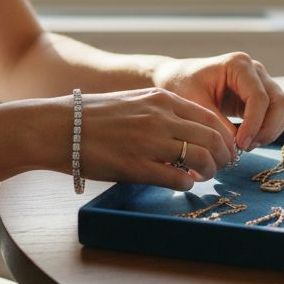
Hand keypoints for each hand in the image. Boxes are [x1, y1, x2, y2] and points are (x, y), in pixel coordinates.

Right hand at [75, 88, 236, 190]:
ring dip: (208, 172)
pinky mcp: (137, 168)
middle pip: (213, 139)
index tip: (224, 148)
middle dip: (223, 156)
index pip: (210, 118)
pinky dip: (186, 184)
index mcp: (161, 99)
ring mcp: (150, 143)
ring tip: (201, 176)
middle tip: (221, 166)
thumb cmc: (93, 116)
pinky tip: (181, 184)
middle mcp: (160, 118)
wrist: (58, 128)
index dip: (224, 137)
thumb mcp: (134, 101)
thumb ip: (162, 112)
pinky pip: (177, 179)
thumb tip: (187, 130)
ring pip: (200, 159)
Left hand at [152, 52, 283, 150]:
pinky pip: (278, 113)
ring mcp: (262, 81)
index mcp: (238, 64)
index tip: (241, 144)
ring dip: (271, 130)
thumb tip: (237, 146)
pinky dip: (269, 129)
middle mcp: (255, 70)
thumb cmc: (182, 85)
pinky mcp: (262, 95)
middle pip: (279, 101)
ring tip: (247, 145)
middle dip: (267, 128)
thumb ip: (217, 123)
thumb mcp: (194, 103)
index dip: (254, 124)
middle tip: (247, 147)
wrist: (178, 79)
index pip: (259, 97)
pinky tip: (249, 139)